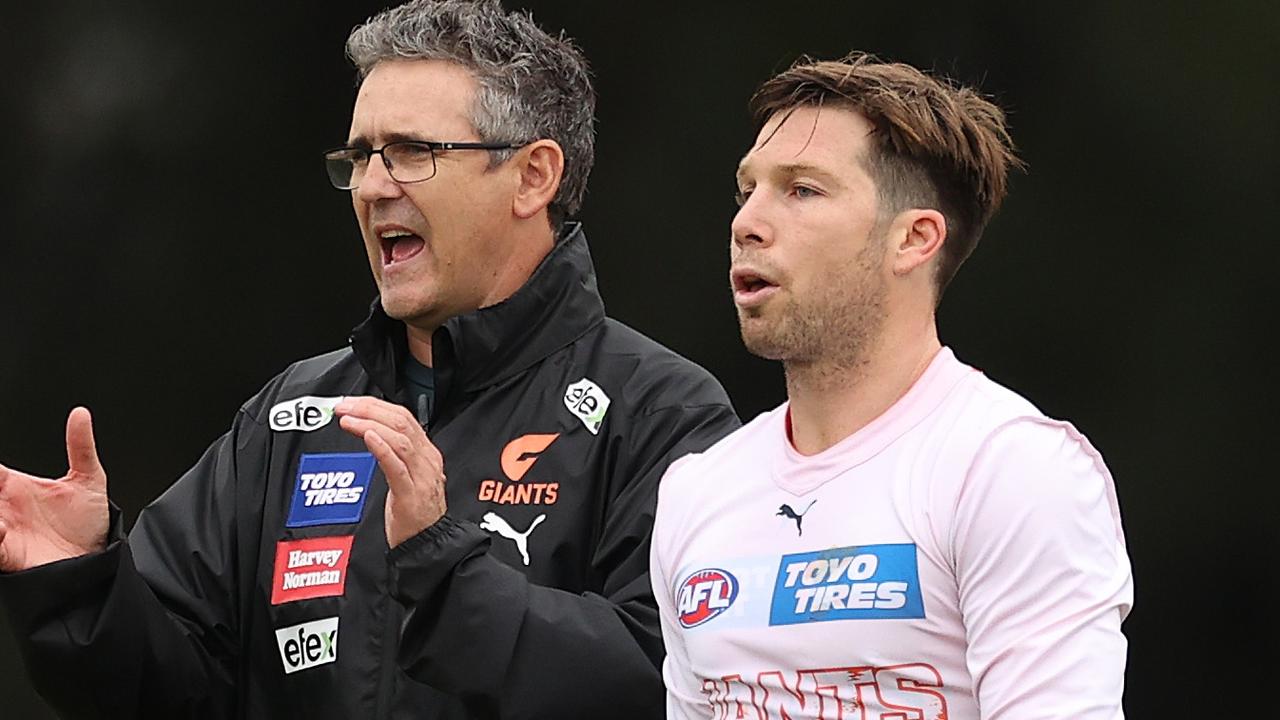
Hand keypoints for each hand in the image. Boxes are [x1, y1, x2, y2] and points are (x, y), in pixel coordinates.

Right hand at [0, 407, 109, 571]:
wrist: (95, 562)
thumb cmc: (88, 525)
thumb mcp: (89, 480)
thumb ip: (81, 447)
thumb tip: (80, 414)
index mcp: (13, 487)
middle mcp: (2, 507)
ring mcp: (1, 530)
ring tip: (2, 513)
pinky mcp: (5, 553)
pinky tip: (1, 526)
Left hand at [334, 397, 445, 547]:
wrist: (427, 545)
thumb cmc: (414, 514)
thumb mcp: (408, 476)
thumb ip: (395, 454)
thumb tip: (372, 432)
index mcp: (427, 453)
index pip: (403, 417)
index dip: (376, 405)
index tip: (351, 403)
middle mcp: (427, 460)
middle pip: (401, 422)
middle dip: (369, 409)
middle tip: (344, 407)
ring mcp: (421, 477)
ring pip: (400, 439)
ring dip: (371, 424)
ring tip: (348, 419)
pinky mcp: (410, 495)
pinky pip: (397, 466)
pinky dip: (382, 448)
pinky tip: (369, 437)